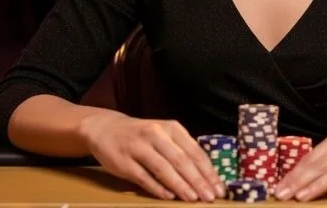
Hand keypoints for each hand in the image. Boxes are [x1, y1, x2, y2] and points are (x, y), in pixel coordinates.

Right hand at [77, 111, 223, 201]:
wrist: (106, 129)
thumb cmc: (143, 135)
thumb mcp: (164, 135)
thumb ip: (182, 150)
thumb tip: (206, 176)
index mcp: (171, 128)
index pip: (194, 151)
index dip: (208, 171)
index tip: (219, 188)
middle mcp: (156, 134)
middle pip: (181, 160)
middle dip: (198, 181)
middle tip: (210, 197)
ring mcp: (139, 147)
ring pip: (163, 168)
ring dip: (180, 185)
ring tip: (193, 199)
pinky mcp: (124, 162)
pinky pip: (143, 177)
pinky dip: (157, 188)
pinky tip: (169, 197)